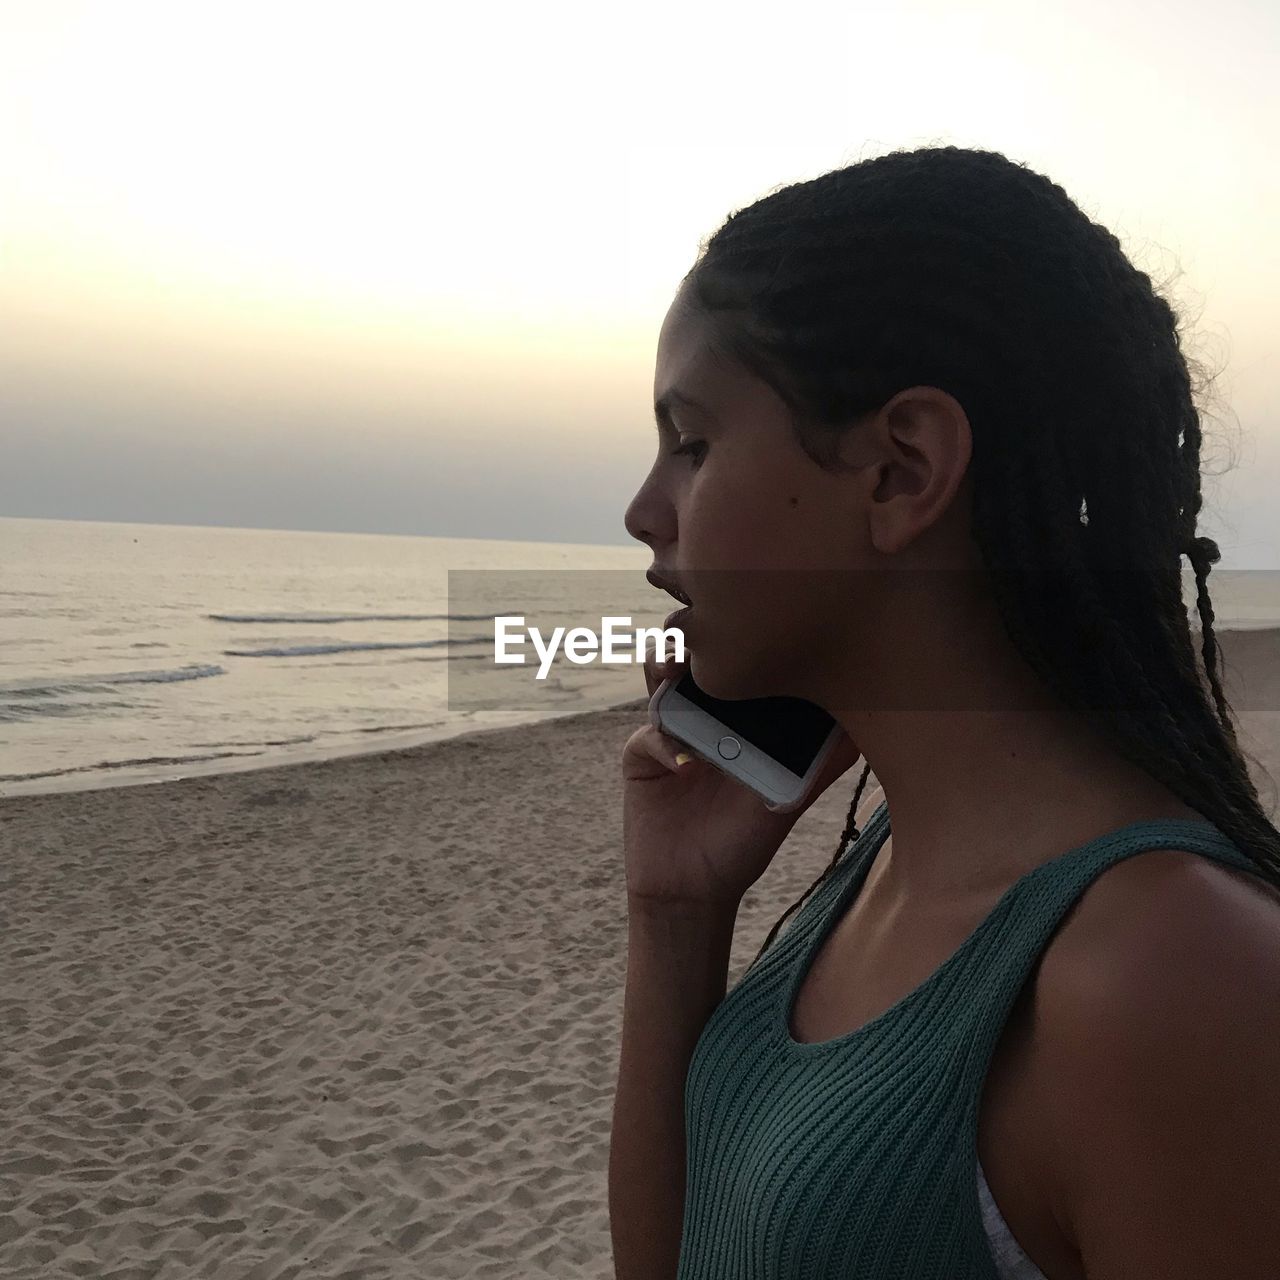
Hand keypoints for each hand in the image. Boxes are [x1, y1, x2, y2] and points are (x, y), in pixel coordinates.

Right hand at [621, 654, 862, 908]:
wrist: (696, 887)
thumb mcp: (790, 799)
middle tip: (710, 632)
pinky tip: (685, 762)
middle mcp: (703, 711)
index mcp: (737, 713)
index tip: (764, 622)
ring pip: (659, 677)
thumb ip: (821, 764)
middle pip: (695, 654)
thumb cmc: (744, 839)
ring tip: (676, 669)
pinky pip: (648, 737)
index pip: (738, 661)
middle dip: (698, 637)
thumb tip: (865, 731)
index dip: (745, 639)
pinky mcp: (641, 756)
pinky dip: (665, 744)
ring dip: (666, 665)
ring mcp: (669, 728)